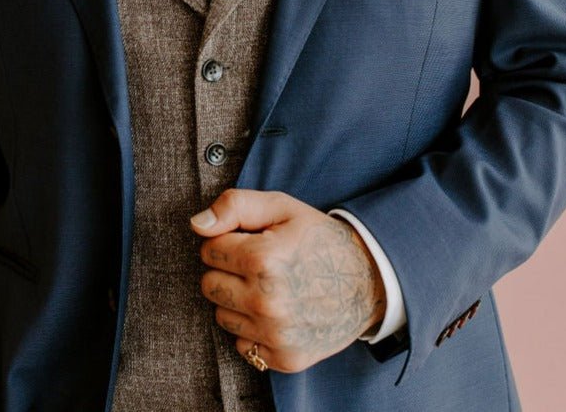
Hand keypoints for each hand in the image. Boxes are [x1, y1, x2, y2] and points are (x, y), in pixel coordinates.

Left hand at [191, 188, 386, 373]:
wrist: (368, 280)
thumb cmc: (320, 239)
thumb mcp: (282, 207)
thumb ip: (235, 206)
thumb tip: (197, 225)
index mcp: (264, 259)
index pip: (209, 250)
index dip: (228, 241)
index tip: (251, 240)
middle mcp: (267, 302)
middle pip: (209, 285)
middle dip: (227, 271)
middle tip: (259, 264)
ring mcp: (276, 334)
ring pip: (222, 316)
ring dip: (238, 301)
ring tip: (269, 286)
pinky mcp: (284, 359)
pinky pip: (242, 345)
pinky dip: (253, 329)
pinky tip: (277, 311)